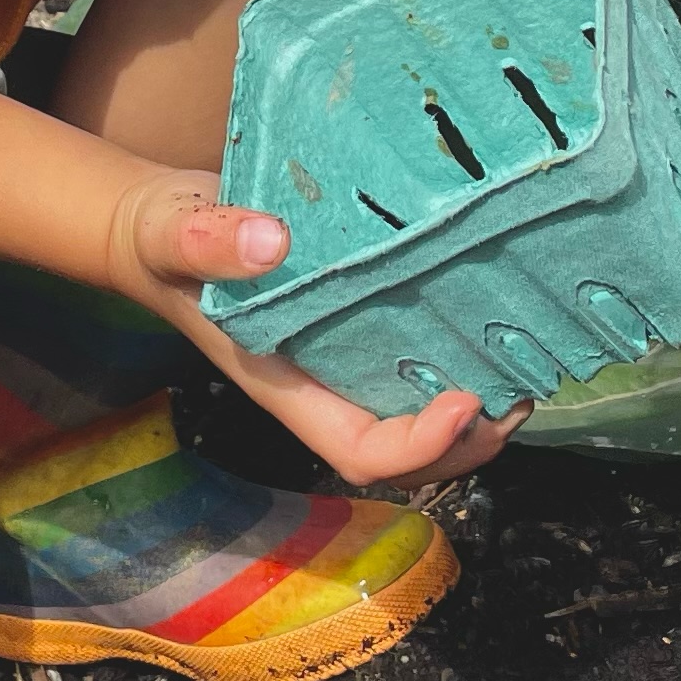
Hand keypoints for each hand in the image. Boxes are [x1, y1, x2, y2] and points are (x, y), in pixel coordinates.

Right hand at [105, 172, 525, 488]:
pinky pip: (412, 371)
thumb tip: (270, 242)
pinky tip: (492, 326)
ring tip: (523, 371)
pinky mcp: (354, 331)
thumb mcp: (174, 232)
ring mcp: (338, 367)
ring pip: (417, 421)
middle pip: (404, 455)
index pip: (362, 450)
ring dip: (475, 415)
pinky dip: (458, 363)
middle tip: (520, 394)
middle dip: (467, 443)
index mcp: (285, 386)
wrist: (156, 226)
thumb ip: (206, 240)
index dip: (419, 443)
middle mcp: (319, 389)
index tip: (464, 399)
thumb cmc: (164, 239)